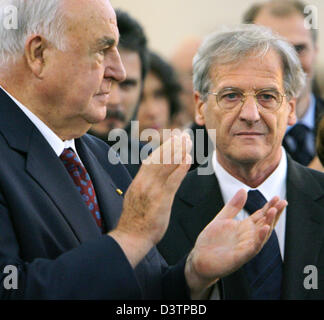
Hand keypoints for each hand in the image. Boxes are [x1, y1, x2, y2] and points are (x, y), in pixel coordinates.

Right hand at [110, 132, 191, 266]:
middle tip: (183, 134)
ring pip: (166, 166)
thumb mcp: (135, 197)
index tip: (172, 138)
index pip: (152, 159)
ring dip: (178, 151)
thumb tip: (151, 175)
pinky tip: (188, 159)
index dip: (163, 147)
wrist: (131, 237)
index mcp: (138, 181)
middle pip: (159, 158)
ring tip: (188, 141)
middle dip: (172, 144)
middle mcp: (144, 182)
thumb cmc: (135, 219)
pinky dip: (180, 168)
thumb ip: (144, 184)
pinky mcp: (161, 200)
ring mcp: (152, 190)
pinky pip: (173, 181)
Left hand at [185, 189, 286, 298]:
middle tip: (282, 202)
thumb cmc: (211, 242)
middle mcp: (248, 237)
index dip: (269, 206)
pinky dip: (259, 239)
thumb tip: (244, 190)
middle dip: (274, 213)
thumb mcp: (222, 219)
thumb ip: (233, 206)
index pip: (261, 216)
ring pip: (262, 235)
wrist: (199, 259)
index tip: (278, 197)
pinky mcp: (239, 257)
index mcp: (244, 228)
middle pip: (265, 223)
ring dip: (269, 223)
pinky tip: (264, 229)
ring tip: (274, 211)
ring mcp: (245, 247)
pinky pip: (252, 248)